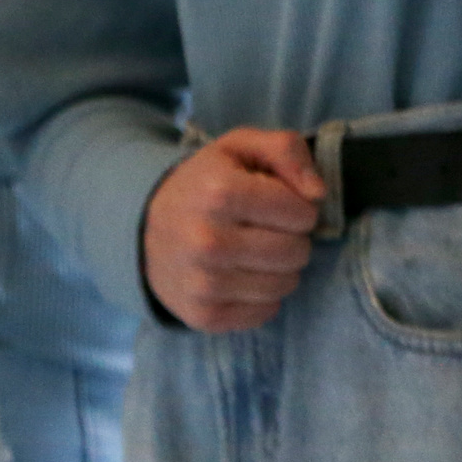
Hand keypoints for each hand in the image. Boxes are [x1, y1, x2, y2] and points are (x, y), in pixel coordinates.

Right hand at [141, 127, 324, 331]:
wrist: (144, 228)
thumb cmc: (205, 183)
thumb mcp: (240, 146)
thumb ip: (286, 150)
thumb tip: (318, 193)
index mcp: (220, 193)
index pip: (301, 213)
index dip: (299, 207)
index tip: (279, 204)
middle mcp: (208, 241)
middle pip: (296, 252)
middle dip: (294, 238)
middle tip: (270, 229)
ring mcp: (203, 284)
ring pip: (286, 284)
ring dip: (282, 268)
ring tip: (258, 251)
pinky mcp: (203, 315)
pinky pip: (266, 311)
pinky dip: (265, 295)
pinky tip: (244, 275)